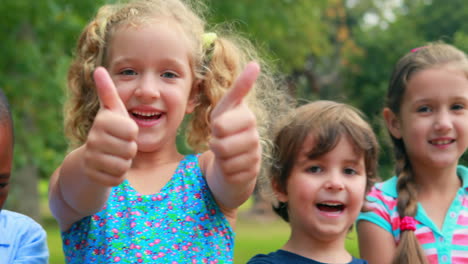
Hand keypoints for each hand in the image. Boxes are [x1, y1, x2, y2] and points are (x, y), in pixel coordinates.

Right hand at [83, 67, 137, 186]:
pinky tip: (109, 168)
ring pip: (124, 165)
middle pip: (130, 149)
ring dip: (125, 163)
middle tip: (120, 145)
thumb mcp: (112, 111)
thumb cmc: (109, 131)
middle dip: (130, 149)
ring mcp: (91, 158)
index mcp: (102, 120)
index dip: (133, 133)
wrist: (89, 160)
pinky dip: (118, 176)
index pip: (132, 130)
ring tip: (115, 156)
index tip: (123, 130)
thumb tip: (98, 68)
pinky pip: (118, 179)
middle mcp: (93, 138)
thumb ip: (108, 92)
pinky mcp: (92, 176)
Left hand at [209, 62, 261, 185]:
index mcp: (247, 117)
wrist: (230, 165)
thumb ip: (238, 89)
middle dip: (214, 142)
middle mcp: (255, 135)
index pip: (223, 120)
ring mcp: (255, 154)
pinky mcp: (252, 173)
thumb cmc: (225, 133)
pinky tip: (230, 167)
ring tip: (225, 154)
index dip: (217, 125)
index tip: (220, 124)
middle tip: (219, 141)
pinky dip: (225, 171)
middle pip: (221, 138)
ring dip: (219, 156)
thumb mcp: (224, 110)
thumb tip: (256, 64)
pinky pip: (229, 171)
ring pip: (225, 156)